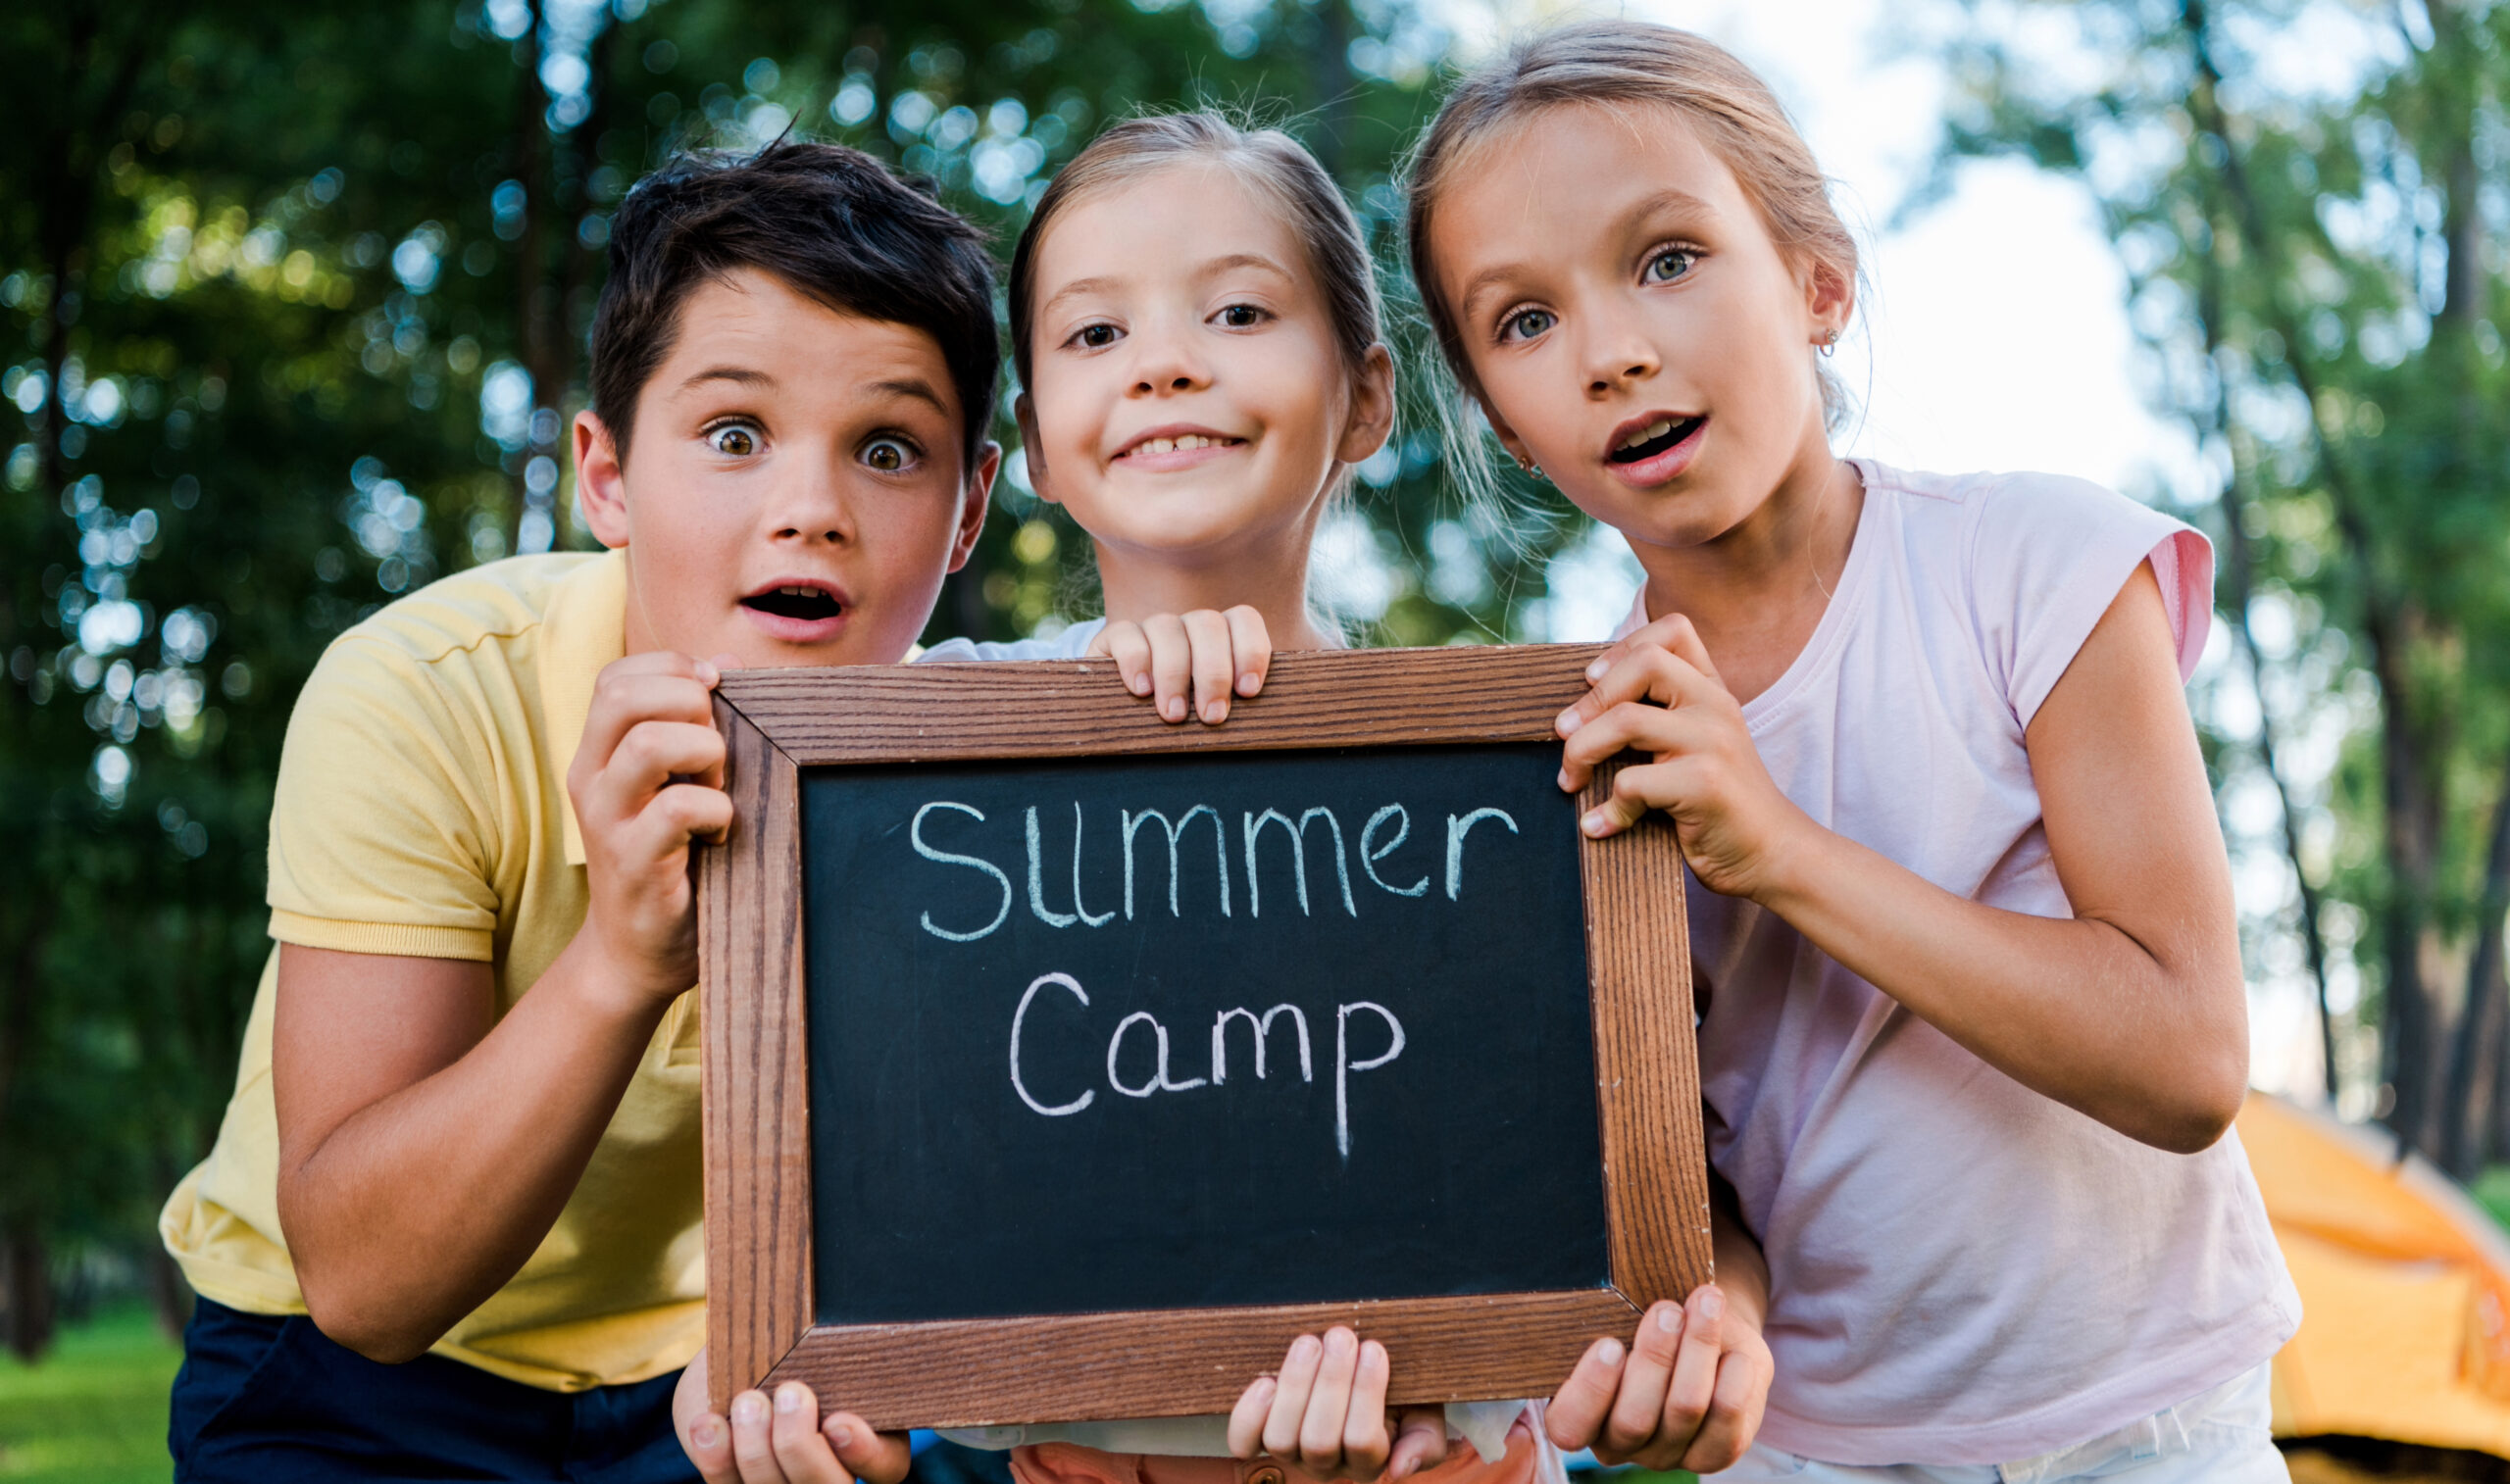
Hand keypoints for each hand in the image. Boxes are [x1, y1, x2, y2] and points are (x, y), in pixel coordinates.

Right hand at [567, 651, 739, 1008]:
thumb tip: (728, 663)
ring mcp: (606, 819)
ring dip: (706, 755)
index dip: (673, 668)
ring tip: (719, 789)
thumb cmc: (675, 859)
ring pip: (650, 743)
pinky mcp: (631, 861)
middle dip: (691, 703)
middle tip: (717, 747)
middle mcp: (591, 778)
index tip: (716, 696)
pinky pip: (678, 807)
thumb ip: (694, 726)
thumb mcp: (677, 784)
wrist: (638, 954)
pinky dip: (717, 811)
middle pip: (625, 695)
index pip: (616, 677)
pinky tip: (721, 834)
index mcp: (599, 753)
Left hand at [674, 1347, 912, 1483]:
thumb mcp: (817, 1344)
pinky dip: (717, 1457)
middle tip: (788, 1394)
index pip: (885, 1465)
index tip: (838, 1422)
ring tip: (747, 1401)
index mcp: (869, 1441)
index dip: (865, 1453)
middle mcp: (831, 1474)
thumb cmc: (789, 1349)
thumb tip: (823, 1338)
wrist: (737, 1361)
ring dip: (756, 1448)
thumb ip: (828, 1355)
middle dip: (799, 1445)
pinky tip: (708, 1425)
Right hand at [1092, 606, 1271, 724]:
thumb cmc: (1194, 720)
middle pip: (1207, 624)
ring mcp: (1152, 630)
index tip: (1248, 692)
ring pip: (1167, 627)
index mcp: (1223, 635)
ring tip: (1175, 715)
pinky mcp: (1114, 640)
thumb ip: (1253, 704)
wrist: (1132, 723)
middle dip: (1213, 672)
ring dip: (1174, 672)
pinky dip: (1136, 661)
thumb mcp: (1226, 711)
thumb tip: (1305, 710)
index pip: (1244, 620)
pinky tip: (1142, 690)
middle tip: (1212, 717)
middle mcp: (1189, 627)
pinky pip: (1126, 635)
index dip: (1250, 650)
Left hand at [1226, 1327, 1447, 1480]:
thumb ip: (1425, 1441)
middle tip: (1341, 1336)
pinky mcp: (1260, 1436)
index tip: (1374, 1347)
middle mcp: (1327, 1466)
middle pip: (1320, 1440)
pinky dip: (1250, 1413)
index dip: (1366, 1393)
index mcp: (1370, 1462)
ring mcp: (1291, 1453)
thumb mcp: (1425, 1412)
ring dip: (1294, 1386)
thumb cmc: (1398, 1391)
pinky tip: (1266, 1381)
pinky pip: (1244, 1440)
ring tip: (1309, 1343)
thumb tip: (1400, 1469)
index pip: (1364, 1441)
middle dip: (1331, 1382)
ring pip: (1281, 1439)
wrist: (1362, 1371)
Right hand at [1546, 1287, 1770, 1474]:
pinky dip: (1735, 1380)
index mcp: (1581, 1416)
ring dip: (1697, 1350)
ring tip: (1705, 1303)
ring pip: (1684, 1410)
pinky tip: (1737, 1352)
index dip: (1590, 1390)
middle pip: (1634, 1419)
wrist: (1702, 1331)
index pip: (1570, 1425)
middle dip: (1655, 1358)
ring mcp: (1667, 1454)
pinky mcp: (1713, 1454)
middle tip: (1667, 1310)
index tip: (1609, 1344)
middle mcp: (1620, 1444)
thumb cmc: (1649, 1319)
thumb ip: (1614, 1319)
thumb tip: (1630, 1301)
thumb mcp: (1623, 1315)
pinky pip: (1727, 1423)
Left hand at [1555, 615, 1806, 901]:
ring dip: (1582, 751)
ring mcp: (1714, 742)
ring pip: (1626, 720)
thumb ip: (1659, 719)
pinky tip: (1603, 825)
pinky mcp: (1706, 783)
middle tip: (1565, 734)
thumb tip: (1576, 714)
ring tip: (1571, 781)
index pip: (1673, 631)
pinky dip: (1607, 808)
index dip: (1622, 647)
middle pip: (1644, 663)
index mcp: (1711, 691)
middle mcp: (1716, 706)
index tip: (1592, 681)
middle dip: (1591, 699)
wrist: (1772, 853)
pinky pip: (1632, 782)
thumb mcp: (1696, 746)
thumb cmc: (1717, 805)